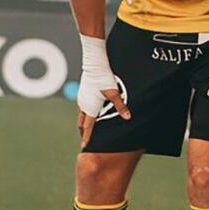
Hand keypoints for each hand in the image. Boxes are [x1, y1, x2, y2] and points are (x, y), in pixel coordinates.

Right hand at [76, 33, 126, 147]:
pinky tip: (89, 111)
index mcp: (90, 108)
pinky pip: (81, 107)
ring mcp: (81, 98)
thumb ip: (121, 107)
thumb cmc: (104, 78)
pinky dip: (84, 114)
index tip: (85, 146)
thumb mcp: (114, 93)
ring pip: (80, 115)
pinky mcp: (82, 92)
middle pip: (81, 123)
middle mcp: (83, 105)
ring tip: (86, 129)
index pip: (87, 127)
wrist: (94, 63)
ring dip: (83, 123)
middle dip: (83, 132)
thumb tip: (127, 117)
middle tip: (85, 140)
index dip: (87, 137)